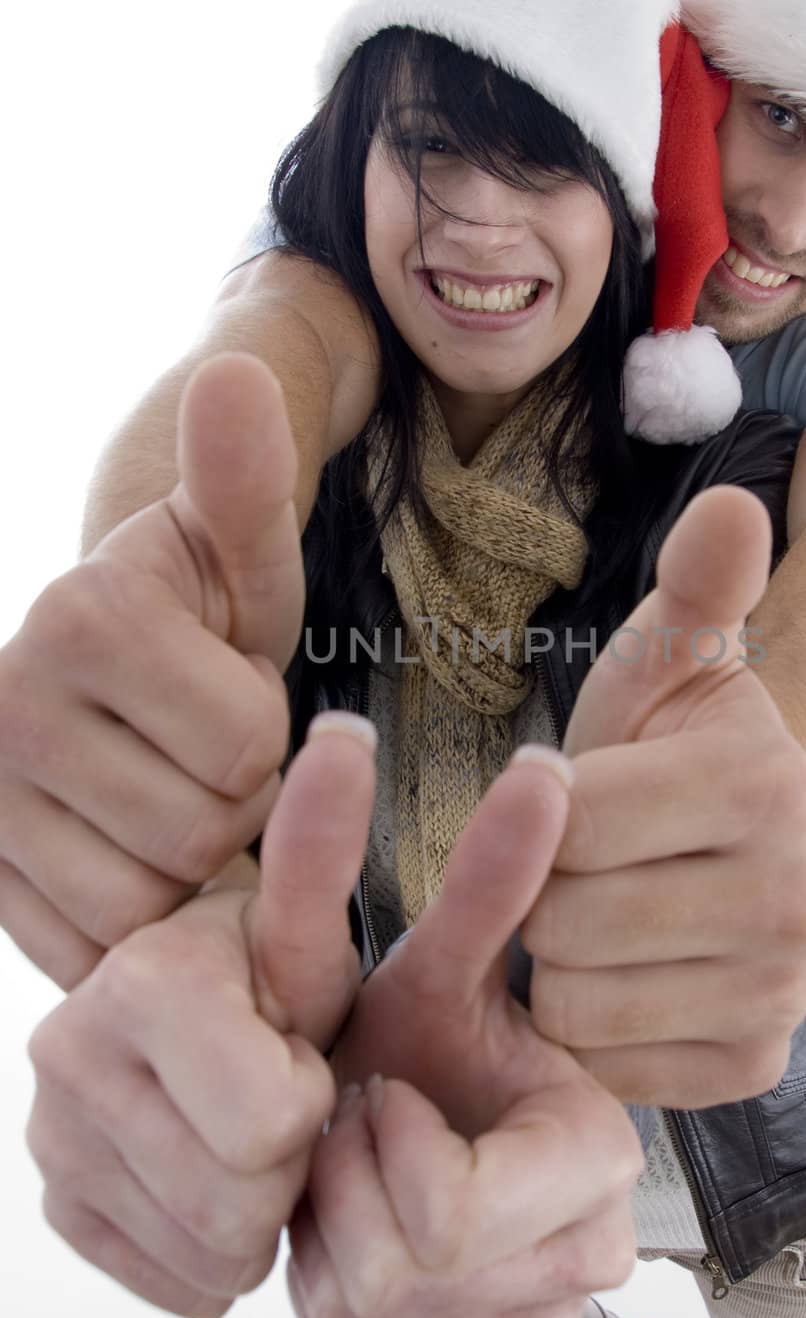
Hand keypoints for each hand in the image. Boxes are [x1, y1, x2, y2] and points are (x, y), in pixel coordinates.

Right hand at [0, 354, 304, 987]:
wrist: (114, 681)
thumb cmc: (202, 618)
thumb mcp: (241, 553)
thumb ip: (245, 477)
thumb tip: (239, 371)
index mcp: (81, 614)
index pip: (248, 746)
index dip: (267, 735)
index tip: (231, 697)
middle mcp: (1, 704)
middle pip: (199, 832)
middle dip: (230, 805)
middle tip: (200, 756)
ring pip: (147, 904)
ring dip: (186, 868)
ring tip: (164, 797)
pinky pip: (93, 947)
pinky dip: (134, 921)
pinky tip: (127, 854)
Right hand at [25, 715, 371, 1317]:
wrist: (208, 1010)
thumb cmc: (275, 967)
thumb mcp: (313, 926)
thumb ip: (328, 849)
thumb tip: (346, 736)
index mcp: (142, 977)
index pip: (272, 1119)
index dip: (313, 1097)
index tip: (302, 1050)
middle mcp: (69, 1050)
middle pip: (240, 1197)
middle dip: (291, 1160)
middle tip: (286, 1098)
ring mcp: (51, 1134)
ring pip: (209, 1249)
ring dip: (259, 1207)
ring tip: (256, 1132)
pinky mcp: (56, 1199)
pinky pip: (172, 1278)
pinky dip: (217, 1247)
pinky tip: (219, 1173)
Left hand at [288, 750, 643, 1317]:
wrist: (429, 1119)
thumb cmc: (429, 1041)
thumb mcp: (442, 966)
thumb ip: (494, 881)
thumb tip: (545, 768)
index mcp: (596, 1158)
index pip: (447, 1213)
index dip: (384, 1145)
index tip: (386, 1088)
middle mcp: (588, 1257)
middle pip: (402, 1272)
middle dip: (348, 1185)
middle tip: (359, 1123)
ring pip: (372, 1317)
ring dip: (334, 1229)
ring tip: (358, 1163)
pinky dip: (333, 1291)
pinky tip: (362, 1222)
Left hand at [522, 485, 805, 1107]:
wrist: (720, 846)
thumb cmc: (661, 747)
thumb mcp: (663, 662)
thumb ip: (692, 591)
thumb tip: (732, 504)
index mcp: (770, 784)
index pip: (569, 820)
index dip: (542, 809)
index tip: (575, 796)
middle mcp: (802, 898)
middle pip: (567, 921)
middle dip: (546, 892)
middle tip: (583, 868)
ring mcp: (784, 992)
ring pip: (574, 1003)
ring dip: (558, 965)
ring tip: (598, 919)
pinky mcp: (756, 1064)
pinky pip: (607, 1066)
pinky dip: (593, 1031)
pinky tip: (623, 979)